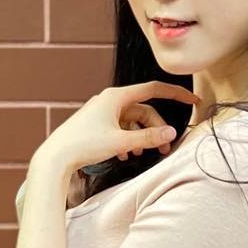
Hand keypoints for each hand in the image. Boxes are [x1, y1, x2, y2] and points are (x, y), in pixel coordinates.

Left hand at [38, 82, 199, 175]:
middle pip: (144, 111)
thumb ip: (148, 138)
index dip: (175, 94)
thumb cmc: (83, 145)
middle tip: (165, 149)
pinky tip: (125, 155)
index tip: (192, 99)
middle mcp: (109, 101)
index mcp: (116, 97)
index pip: (154, 89)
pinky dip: (127, 140)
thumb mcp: (121, 142)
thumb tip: (171, 133)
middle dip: (156, 129)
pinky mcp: (96, 125)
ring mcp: (102, 113)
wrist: (55, 158)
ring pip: (132, 122)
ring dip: (141, 137)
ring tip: (142, 155)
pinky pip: (120, 128)